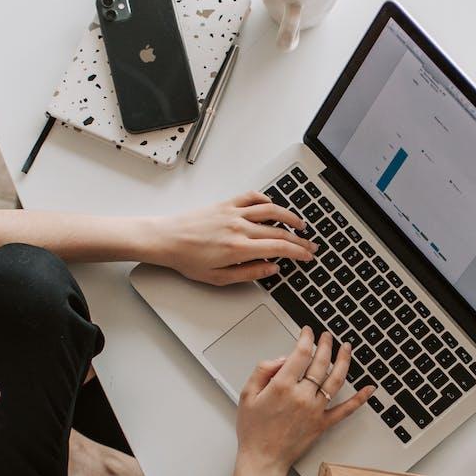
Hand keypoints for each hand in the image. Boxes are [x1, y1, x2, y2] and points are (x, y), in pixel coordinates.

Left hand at [148, 192, 315, 284]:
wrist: (166, 239)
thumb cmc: (187, 259)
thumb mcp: (218, 278)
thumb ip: (248, 273)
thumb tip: (271, 269)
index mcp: (239, 248)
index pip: (279, 248)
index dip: (298, 252)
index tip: (307, 256)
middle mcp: (239, 227)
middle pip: (279, 230)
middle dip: (299, 239)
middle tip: (309, 245)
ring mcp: (233, 213)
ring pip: (270, 210)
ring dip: (289, 216)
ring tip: (299, 224)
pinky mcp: (225, 204)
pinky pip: (251, 197)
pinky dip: (266, 200)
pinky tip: (272, 206)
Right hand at [235, 328, 373, 475]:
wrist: (262, 459)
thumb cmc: (253, 430)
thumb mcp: (247, 394)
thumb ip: (263, 370)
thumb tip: (282, 359)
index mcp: (282, 386)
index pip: (301, 353)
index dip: (306, 338)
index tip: (307, 332)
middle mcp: (302, 396)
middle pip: (320, 362)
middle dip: (325, 344)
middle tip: (327, 336)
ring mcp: (315, 410)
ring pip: (336, 380)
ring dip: (344, 360)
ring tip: (346, 348)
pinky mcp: (323, 423)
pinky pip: (345, 409)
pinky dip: (359, 399)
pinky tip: (369, 389)